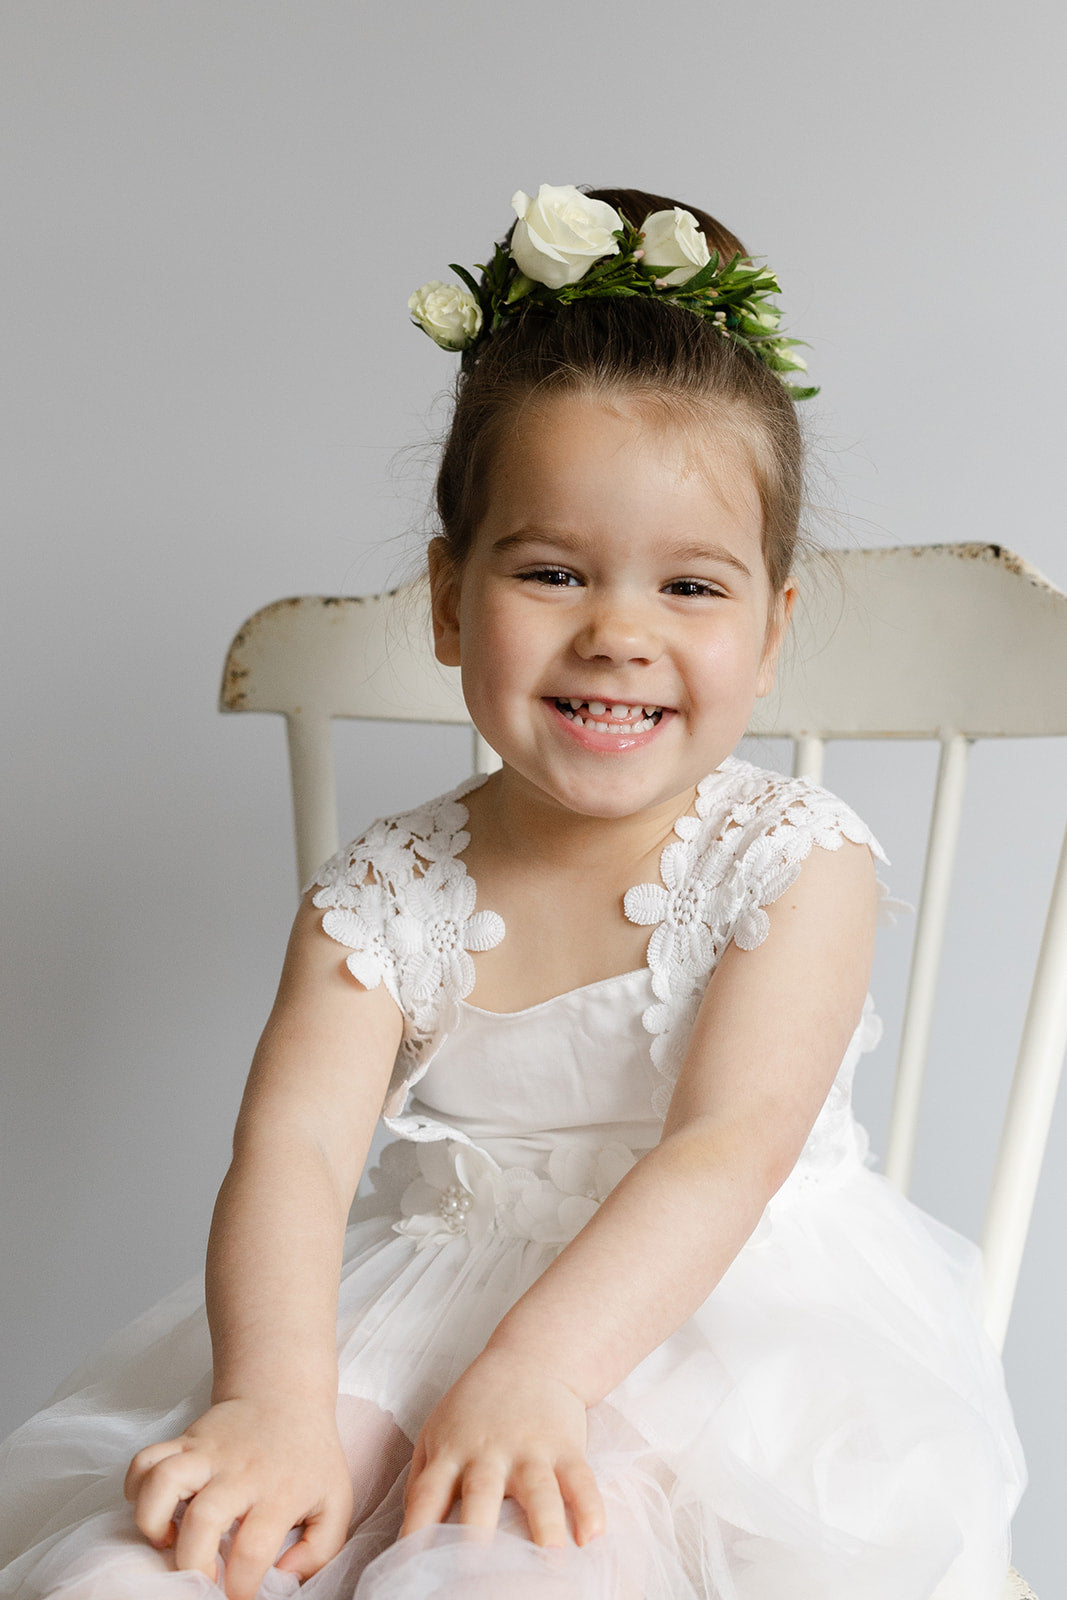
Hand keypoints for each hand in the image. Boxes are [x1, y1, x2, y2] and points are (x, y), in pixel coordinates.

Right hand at [124, 1397, 353, 1599]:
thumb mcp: (335, 1502)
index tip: (237, 1598)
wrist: (285, 1395)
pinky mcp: (184, 1440)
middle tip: (201, 1578)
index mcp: (280, 1490)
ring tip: (168, 1539)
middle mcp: (241, 1470)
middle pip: (204, 1518)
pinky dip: (136, 1489)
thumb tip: (284, 1577)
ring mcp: (208, 1452)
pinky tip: (156, 1509)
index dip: (240, 1586)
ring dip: (153, 1520)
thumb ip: (320, 1550)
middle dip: (193, 1563)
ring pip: (164, 1480)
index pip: (254, 1548)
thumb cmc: (309, 1458)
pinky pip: (144, 1460)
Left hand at [400, 1348, 604, 1548]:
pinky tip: (593, 1535)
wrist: (530, 1358)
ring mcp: (530, 1449)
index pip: (427, 1494)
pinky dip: (590, 1506)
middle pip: (480, 1492)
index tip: (410, 1564)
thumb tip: (410, 1537)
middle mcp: (488, 1452)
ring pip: (538, 1488)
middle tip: (475, 1565)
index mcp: (451, 1452)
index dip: (416, 1528)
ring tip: (551, 1556)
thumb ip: (422, 1481)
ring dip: (544, 1522)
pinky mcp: (565, 1446)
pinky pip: (580, 1479)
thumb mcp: (437, 1432)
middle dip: (477, 1528)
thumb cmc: (476, 1407)